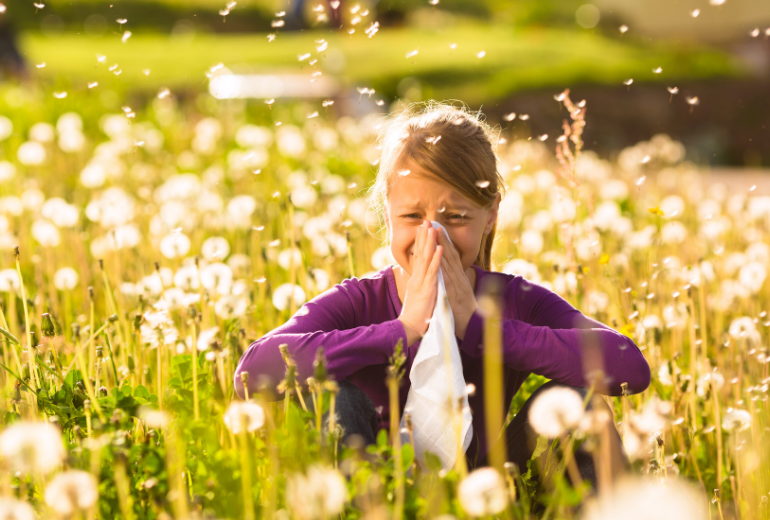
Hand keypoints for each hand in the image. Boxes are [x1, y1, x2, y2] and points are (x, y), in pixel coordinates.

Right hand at [398, 220, 443, 345]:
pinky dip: (437, 259)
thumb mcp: (417, 297)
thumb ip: (419, 286)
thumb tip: (420, 280)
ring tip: (432, 228)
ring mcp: (422, 282)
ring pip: (426, 258)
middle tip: (425, 221)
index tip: (423, 229)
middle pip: (420, 253)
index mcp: (416, 279)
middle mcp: (417, 278)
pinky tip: (440, 248)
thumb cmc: (416, 316)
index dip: (421, 243)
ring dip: (429, 242)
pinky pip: (433, 271)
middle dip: (423, 237)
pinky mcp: (427, 289)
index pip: (418, 257)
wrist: (409, 329)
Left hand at [437, 227, 478, 340]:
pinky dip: (443, 266)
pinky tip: (439, 256)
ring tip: (435, 232)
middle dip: (441, 238)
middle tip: (434, 222)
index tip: (436, 228)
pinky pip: (448, 278)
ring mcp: (457, 284)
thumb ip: (454, 283)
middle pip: (450, 254)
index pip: (451, 256)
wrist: (473, 327)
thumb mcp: (459, 294)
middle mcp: (459, 278)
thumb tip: (450, 275)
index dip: (444, 242)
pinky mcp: (454, 294)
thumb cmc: (464, 312)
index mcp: (459, 278)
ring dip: (442, 246)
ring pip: (449, 262)